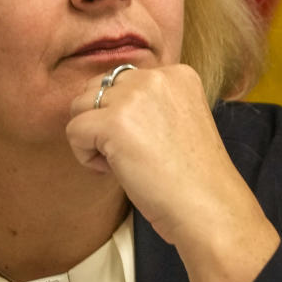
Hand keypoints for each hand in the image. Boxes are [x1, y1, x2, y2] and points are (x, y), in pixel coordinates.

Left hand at [66, 64, 279, 281]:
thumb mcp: (178, 121)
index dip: (124, 115)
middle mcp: (155, 77)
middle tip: (129, 154)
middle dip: (103, 120)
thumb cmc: (193, 177)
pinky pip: (74, 130)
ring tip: (120, 161)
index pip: (125, 80)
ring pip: (81, 105)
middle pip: (99, 87)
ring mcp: (133, 96)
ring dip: (92, 136)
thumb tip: (102, 105)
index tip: (147, 143)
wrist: (207, 207)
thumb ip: (148, 104)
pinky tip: (113, 171)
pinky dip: (85, 155)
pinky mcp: (113, 122)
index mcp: (177, 74)